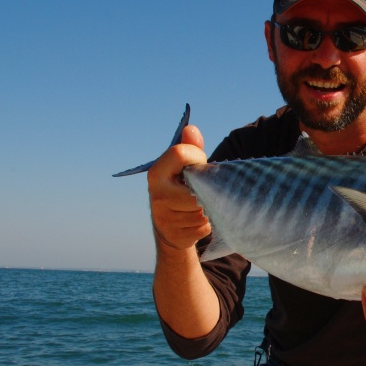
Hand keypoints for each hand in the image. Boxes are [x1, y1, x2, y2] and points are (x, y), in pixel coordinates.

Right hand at [147, 125, 210, 252]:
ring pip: (204, 206)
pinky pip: (206, 224)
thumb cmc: (179, 189)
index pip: (181, 154)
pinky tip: (198, 219)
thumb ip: (189, 148)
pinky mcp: (179, 236)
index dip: (197, 157)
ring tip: (200, 204)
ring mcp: (166, 218)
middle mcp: (157, 195)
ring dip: (209, 205)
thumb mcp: (181, 168)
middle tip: (201, 187)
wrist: (168, 230)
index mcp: (156, 174)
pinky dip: (208, 222)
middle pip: (198, 184)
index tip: (199, 164)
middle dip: (206, 186)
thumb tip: (191, 129)